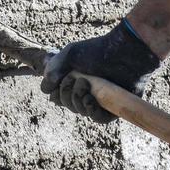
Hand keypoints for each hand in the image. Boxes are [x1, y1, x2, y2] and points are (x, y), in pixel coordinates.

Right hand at [40, 20, 161, 123]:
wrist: (124, 52)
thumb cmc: (98, 50)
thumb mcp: (69, 55)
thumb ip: (52, 70)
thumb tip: (46, 90)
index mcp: (76, 80)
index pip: (58, 97)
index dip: (56, 93)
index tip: (59, 82)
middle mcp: (87, 91)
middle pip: (68, 105)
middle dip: (67, 94)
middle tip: (78, 79)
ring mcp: (101, 100)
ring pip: (81, 112)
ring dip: (78, 101)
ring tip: (87, 86)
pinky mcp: (115, 107)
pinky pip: (99, 119)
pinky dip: (92, 113)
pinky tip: (90, 101)